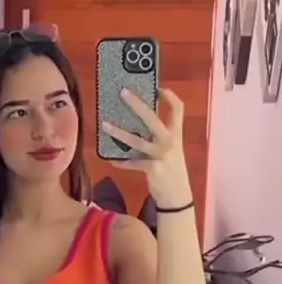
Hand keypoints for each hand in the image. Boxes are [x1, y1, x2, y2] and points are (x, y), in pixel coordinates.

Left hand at [102, 87, 192, 208]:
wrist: (177, 195)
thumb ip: (159, 137)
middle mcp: (170, 142)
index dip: (169, 97)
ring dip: (119, 133)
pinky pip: (132, 163)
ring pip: (136, 140)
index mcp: (176, 134)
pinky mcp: (152, 169)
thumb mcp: (171, 150)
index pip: (178, 109)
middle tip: (123, 92)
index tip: (158, 87)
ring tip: (105, 125)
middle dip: (137, 104)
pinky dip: (121, 161)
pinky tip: (112, 160)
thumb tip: (137, 124)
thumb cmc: (171, 170)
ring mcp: (161, 155)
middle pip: (152, 118)